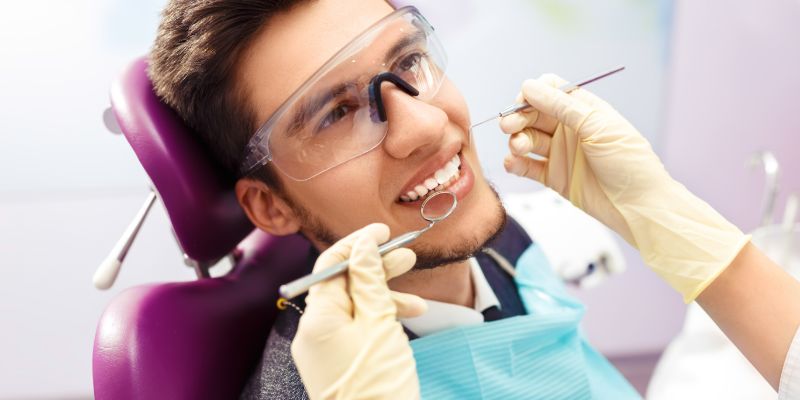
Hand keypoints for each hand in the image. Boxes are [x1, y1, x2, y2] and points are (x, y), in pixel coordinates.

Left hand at [291, 223, 424, 399]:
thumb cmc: (378, 381)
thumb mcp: (380, 322)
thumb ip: (370, 280)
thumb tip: (363, 245)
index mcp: (317, 317)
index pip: (331, 264)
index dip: (358, 243)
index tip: (382, 231)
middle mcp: (314, 330)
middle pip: (344, 285)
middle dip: (376, 269)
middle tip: (407, 256)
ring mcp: (324, 348)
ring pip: (355, 308)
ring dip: (385, 297)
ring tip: (418, 298)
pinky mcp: (337, 361)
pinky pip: (356, 329)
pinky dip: (380, 320)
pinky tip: (407, 319)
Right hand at [499, 74, 749, 301]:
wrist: (639, 206)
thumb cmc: (628, 162)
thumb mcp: (597, 127)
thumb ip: (562, 106)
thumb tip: (529, 86)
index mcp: (583, 109)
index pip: (549, 91)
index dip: (532, 94)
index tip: (522, 103)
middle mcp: (569, 128)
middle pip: (532, 114)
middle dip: (518, 118)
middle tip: (508, 127)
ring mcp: (560, 153)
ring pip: (527, 139)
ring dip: (517, 141)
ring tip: (519, 149)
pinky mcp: (553, 176)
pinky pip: (527, 166)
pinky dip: (516, 163)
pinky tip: (512, 163)